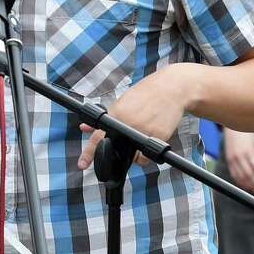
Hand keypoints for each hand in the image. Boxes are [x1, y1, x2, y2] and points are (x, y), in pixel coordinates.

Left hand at [78, 66, 193, 169]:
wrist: (171, 88)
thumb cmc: (145, 94)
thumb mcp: (121, 102)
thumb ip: (105, 118)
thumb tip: (84, 128)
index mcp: (116, 114)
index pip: (98, 137)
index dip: (89, 152)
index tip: (82, 164)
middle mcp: (128, 123)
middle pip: (117, 150)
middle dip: (118, 151)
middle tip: (125, 144)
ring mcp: (144, 130)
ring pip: (134, 158)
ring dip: (134, 154)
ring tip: (141, 135)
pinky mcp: (159, 136)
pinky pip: (149, 156)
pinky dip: (147, 154)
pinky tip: (150, 140)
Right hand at [223, 129, 253, 193]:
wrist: (232, 129)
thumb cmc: (247, 135)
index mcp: (248, 151)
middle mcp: (238, 156)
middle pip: (248, 174)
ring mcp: (232, 159)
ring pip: (240, 176)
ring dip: (249, 186)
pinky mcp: (228, 161)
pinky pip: (233, 174)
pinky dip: (240, 182)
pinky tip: (247, 186)